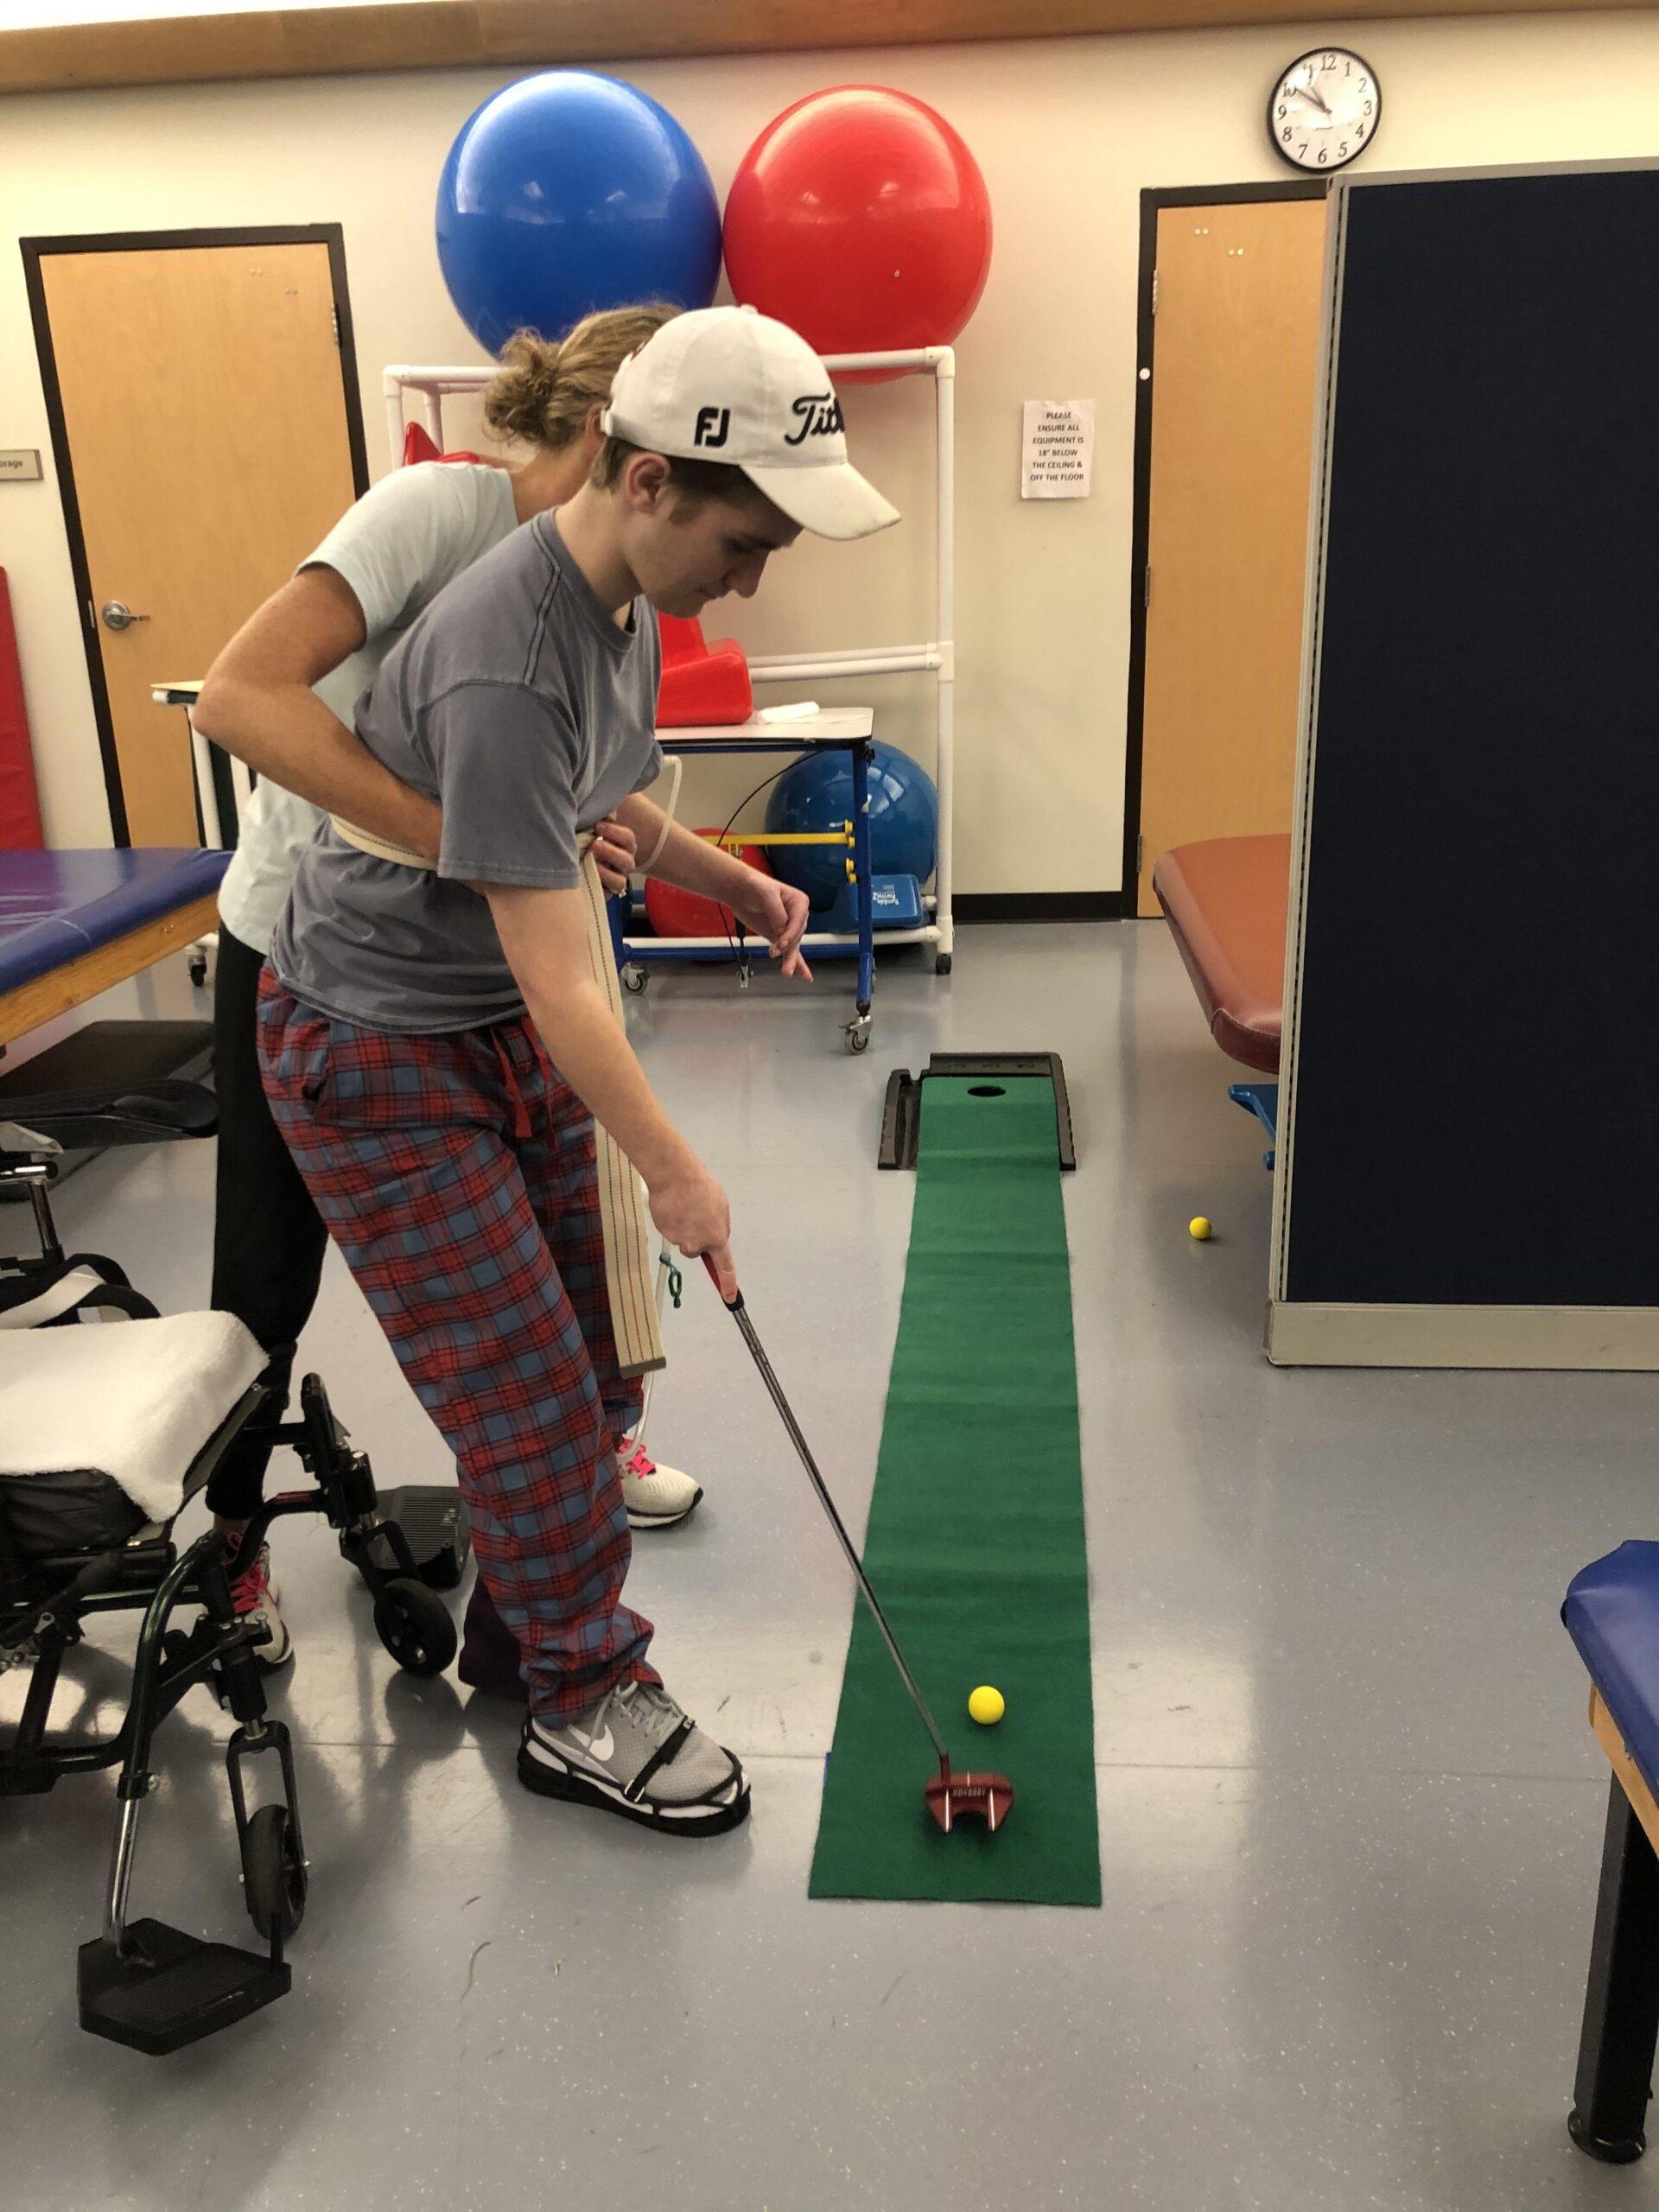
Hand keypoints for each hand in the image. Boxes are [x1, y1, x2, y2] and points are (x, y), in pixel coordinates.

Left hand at [592, 815, 637, 897]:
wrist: (571, 861)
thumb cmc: (584, 839)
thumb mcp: (590, 826)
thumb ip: (600, 819)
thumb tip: (608, 813)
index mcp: (622, 845)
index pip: (627, 838)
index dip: (615, 832)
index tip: (598, 826)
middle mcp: (622, 863)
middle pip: (627, 860)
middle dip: (611, 851)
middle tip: (594, 845)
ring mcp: (616, 879)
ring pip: (620, 880)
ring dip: (606, 872)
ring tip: (591, 861)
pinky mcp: (606, 892)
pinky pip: (611, 891)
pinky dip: (602, 883)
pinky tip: (589, 875)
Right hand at [648, 1162, 735, 1298]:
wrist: (674, 1176)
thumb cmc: (702, 1188)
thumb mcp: (722, 1206)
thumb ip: (721, 1226)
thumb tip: (718, 1237)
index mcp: (716, 1237)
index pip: (724, 1267)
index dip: (728, 1284)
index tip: (729, 1297)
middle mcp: (696, 1244)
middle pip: (697, 1250)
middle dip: (698, 1238)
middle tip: (698, 1216)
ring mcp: (678, 1240)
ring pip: (683, 1240)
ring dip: (685, 1228)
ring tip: (685, 1207)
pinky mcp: (664, 1233)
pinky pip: (671, 1231)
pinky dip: (673, 1222)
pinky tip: (674, 1206)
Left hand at [726, 869, 813, 981]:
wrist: (740, 890)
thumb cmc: (755, 886)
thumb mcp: (766, 895)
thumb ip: (776, 912)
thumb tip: (781, 930)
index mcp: (800, 902)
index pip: (798, 922)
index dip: (790, 934)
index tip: (780, 943)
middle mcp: (798, 917)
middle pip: (796, 936)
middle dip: (785, 945)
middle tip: (774, 951)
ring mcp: (788, 928)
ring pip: (793, 947)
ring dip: (790, 960)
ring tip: (786, 972)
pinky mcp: (778, 937)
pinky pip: (789, 952)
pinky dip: (796, 964)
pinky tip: (804, 976)